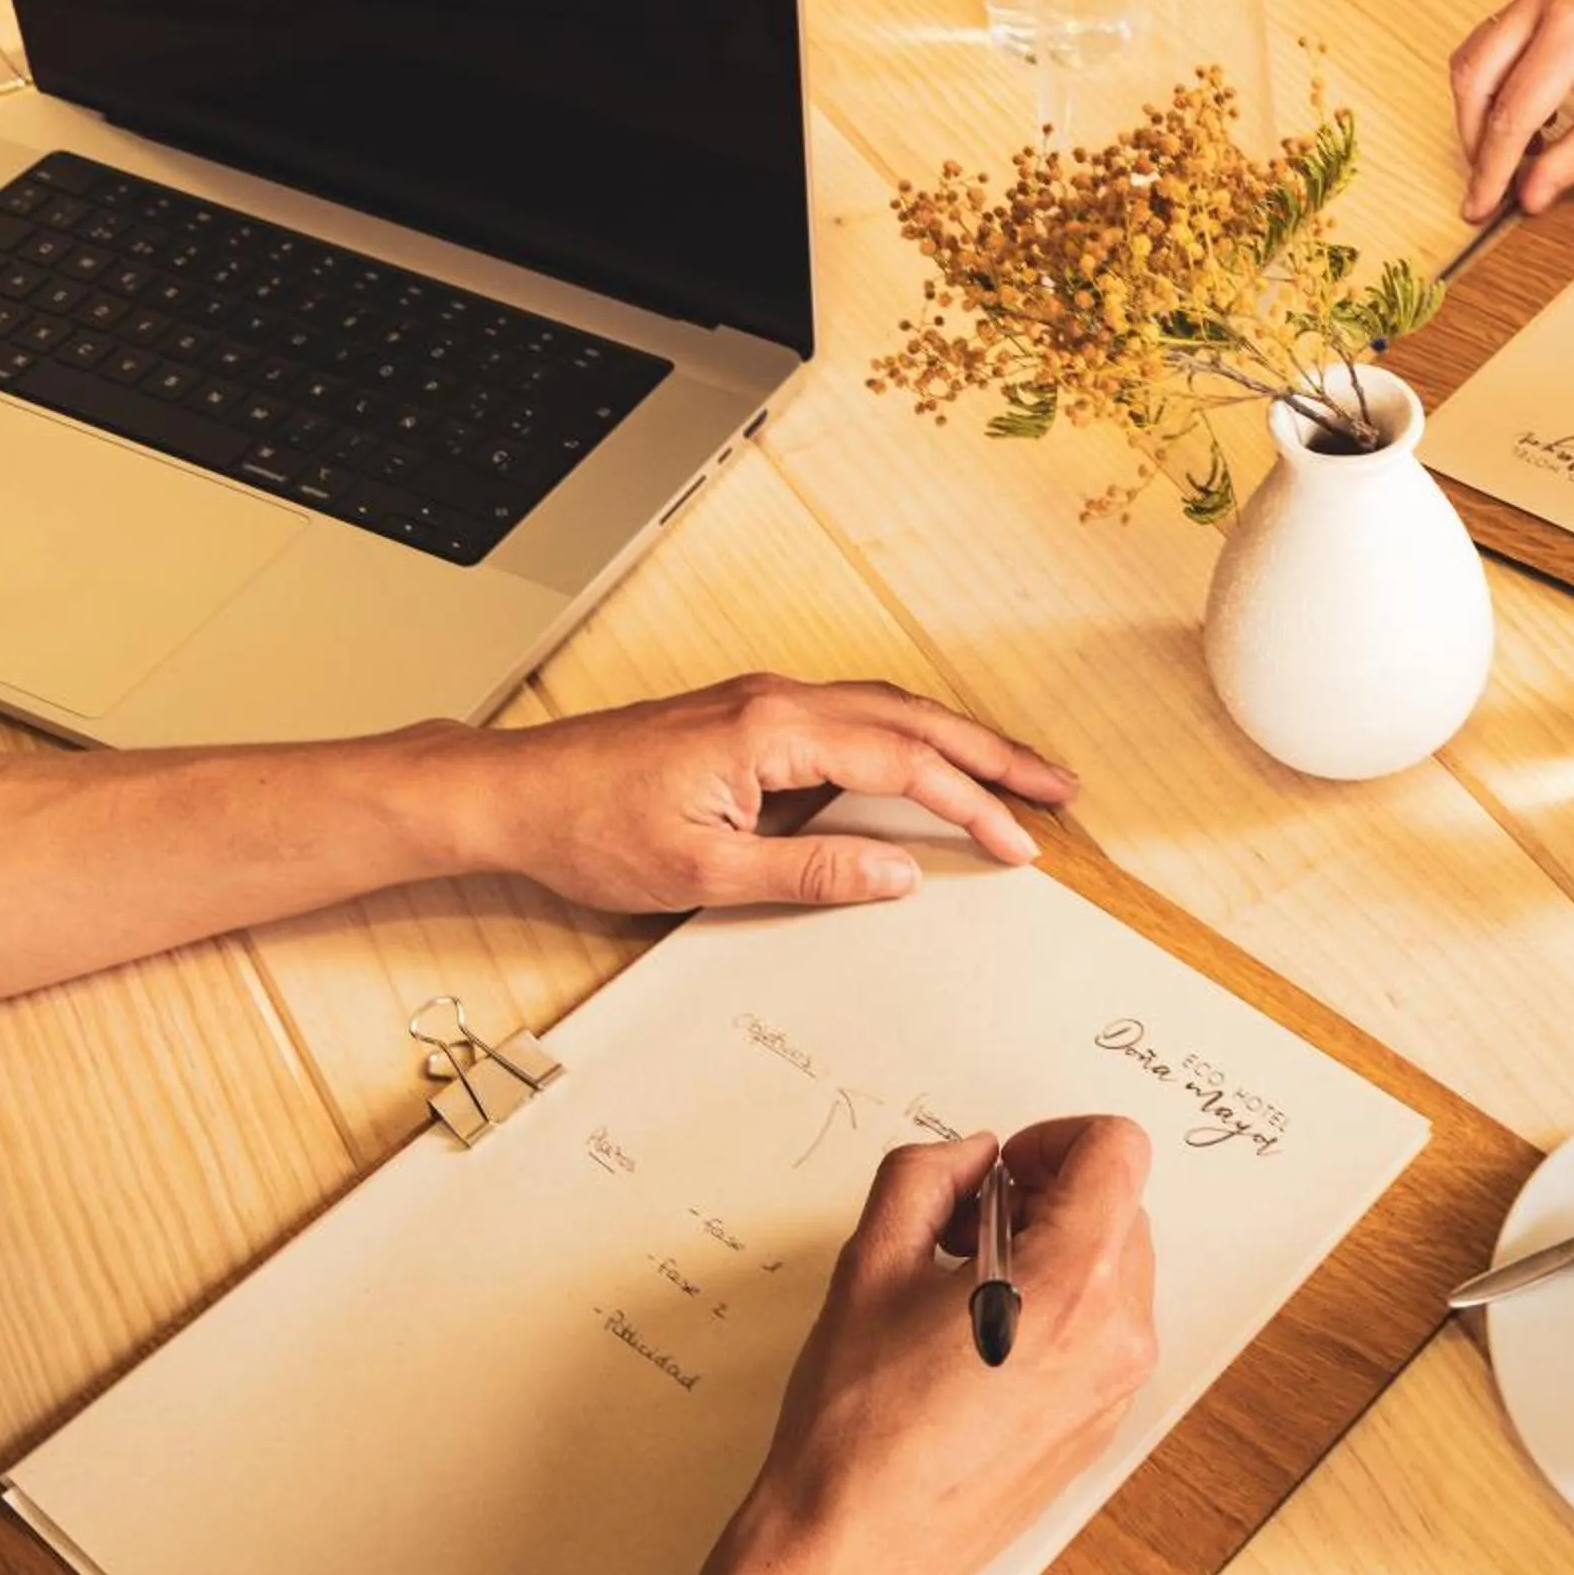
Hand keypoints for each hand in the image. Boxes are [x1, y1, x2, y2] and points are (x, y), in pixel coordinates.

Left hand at [441, 674, 1080, 912]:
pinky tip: (926, 764)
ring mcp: (764, 701)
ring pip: (889, 708)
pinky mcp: (750, 713)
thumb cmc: (591, 830)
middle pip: (915, 718)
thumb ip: (813, 870)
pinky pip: (853, 715)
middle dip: (994, 754)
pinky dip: (909, 737)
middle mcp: (777, 700)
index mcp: (773, 731)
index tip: (1020, 843)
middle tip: (1059, 787)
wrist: (514, 793)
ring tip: (1014, 775)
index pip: (904, 764)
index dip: (973, 806)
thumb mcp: (706, 871)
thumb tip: (900, 873)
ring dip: (957, 740)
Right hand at [752, 1118, 1159, 1574]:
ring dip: (1051, 1254)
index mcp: (1073, 1282)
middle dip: (1046, 1199)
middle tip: (964, 1234)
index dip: (1055, 1138)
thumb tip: (971, 1156)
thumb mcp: (871, 1262)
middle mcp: (1117, 1333)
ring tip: (963, 1295)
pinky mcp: (1103, 1422)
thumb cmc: (859, 1426)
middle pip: (1119, 1207)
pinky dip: (1057, 1311)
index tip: (1003, 1170)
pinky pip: (1102, 1329)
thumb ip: (926, 1175)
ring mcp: (1117, 1385)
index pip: (1117, 1151)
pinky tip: (980, 1346)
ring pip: (1113, 1268)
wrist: (857, 1551)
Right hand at [1449, 0, 1573, 221]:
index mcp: (1572, 30)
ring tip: (1512, 155)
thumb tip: (1533, 194)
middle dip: (1474, 141)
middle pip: (1475, 80)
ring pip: (1477, 53)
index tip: (1480, 208)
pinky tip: (1530, 115)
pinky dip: (1499, 78)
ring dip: (1482, 109)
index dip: (1491, 171)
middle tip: (1488, 187)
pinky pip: (1499, 34)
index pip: (1510, 116)